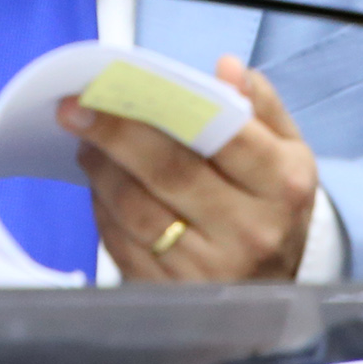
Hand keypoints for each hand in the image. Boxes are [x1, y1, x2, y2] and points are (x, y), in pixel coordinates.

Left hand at [59, 56, 318, 280]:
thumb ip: (260, 106)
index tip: (121, 82)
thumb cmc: (271, 209)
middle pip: (170, 171)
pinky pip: (122, 244)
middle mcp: (249, 232)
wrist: (270, 292)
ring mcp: (208, 270)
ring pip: (137, 210)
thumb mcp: (287, 155)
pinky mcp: (171, 295)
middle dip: (116, 133)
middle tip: (75, 107)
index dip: (170, 106)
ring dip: (102, 171)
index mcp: (282, 186)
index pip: (225, 136)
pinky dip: (102, 208)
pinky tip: (98, 184)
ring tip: (86, 141)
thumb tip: (227, 68)